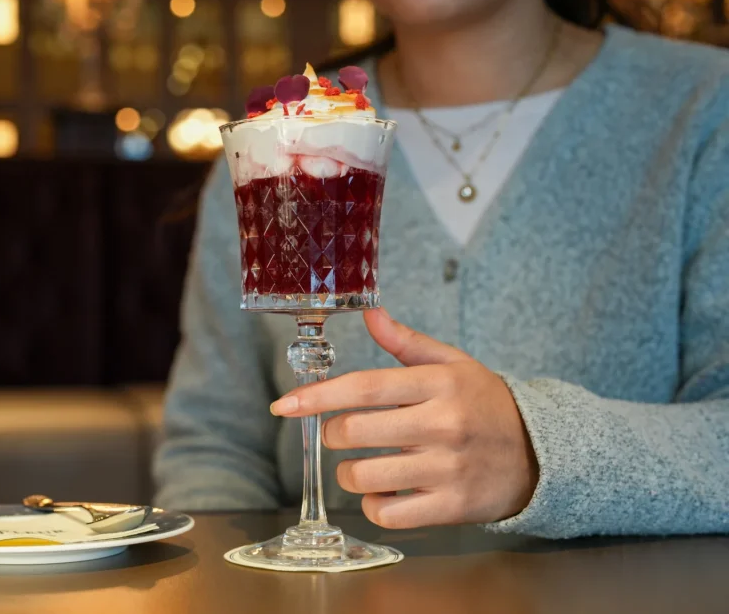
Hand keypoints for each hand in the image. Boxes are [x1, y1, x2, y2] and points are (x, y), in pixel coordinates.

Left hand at [270, 308, 537, 528]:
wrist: (542, 454)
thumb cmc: (485, 404)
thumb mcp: (453, 364)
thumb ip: (407, 342)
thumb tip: (369, 312)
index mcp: (438, 384)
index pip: (364, 387)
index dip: (317, 395)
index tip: (284, 404)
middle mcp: (441, 425)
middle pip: (353, 432)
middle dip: (331, 433)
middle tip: (339, 432)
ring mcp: (446, 469)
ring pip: (362, 476)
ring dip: (348, 472)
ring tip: (362, 464)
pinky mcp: (451, 507)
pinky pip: (386, 513)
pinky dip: (372, 504)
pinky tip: (383, 491)